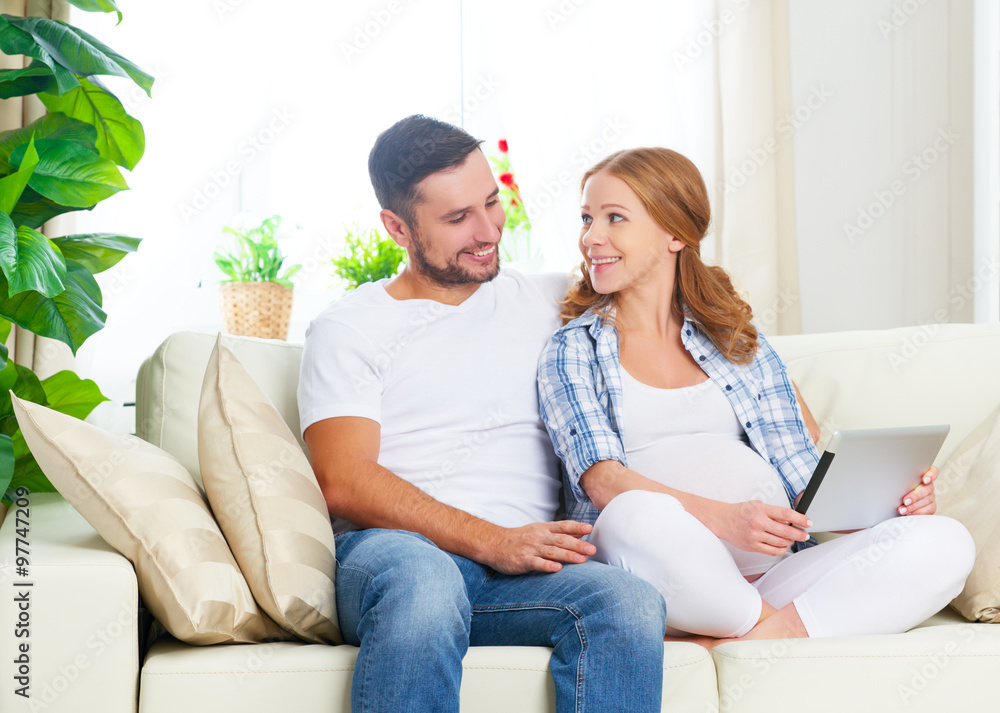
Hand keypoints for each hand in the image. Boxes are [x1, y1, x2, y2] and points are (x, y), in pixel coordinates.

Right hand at [482, 521, 596, 574]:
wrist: (494, 544)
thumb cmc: (521, 538)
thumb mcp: (540, 530)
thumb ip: (561, 532)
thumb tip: (582, 530)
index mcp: (544, 529)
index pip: (563, 526)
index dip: (577, 526)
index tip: (590, 528)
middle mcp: (539, 537)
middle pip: (561, 539)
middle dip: (578, 544)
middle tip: (592, 549)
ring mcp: (530, 548)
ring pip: (551, 551)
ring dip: (567, 555)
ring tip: (582, 560)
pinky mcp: (522, 560)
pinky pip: (536, 563)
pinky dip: (547, 565)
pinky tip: (557, 569)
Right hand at [705, 500, 810, 555]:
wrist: (721, 520)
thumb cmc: (740, 511)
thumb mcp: (757, 505)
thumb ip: (773, 512)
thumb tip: (791, 520)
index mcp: (761, 509)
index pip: (786, 514)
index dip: (800, 519)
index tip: (808, 522)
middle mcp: (758, 522)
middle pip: (786, 531)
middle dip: (799, 534)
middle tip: (805, 535)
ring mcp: (755, 535)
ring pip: (780, 542)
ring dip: (790, 542)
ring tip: (792, 539)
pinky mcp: (752, 546)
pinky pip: (772, 551)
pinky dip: (781, 549)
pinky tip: (783, 546)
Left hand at [898, 466, 936, 515]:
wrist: (895, 503)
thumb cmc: (895, 490)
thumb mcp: (896, 482)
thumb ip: (900, 480)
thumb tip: (892, 480)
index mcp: (921, 475)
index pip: (933, 471)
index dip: (931, 475)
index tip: (925, 480)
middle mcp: (928, 485)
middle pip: (928, 488)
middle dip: (915, 495)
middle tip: (905, 501)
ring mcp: (930, 495)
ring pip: (927, 500)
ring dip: (914, 506)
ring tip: (902, 509)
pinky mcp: (930, 506)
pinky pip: (929, 509)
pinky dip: (918, 512)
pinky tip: (910, 513)